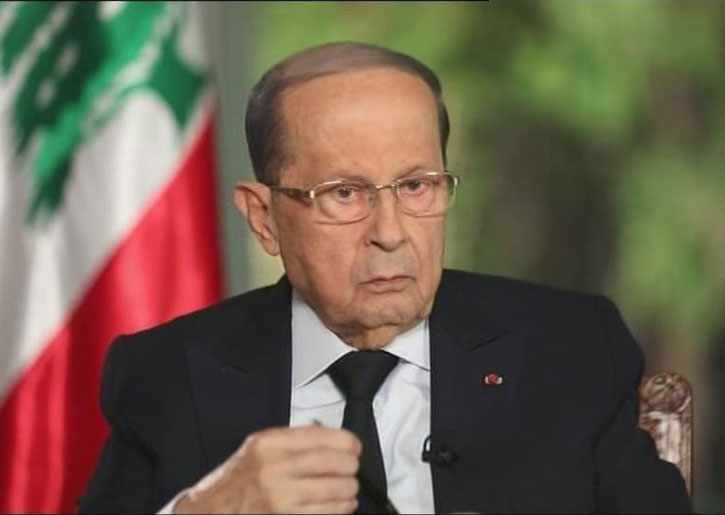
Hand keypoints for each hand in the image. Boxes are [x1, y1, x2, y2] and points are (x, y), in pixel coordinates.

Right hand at [174, 425, 360, 513]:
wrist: (208, 511)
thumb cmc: (236, 480)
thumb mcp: (257, 448)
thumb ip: (292, 440)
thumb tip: (333, 439)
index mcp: (269, 444)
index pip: (322, 437)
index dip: (347, 442)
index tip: (354, 447)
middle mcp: (274, 469)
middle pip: (335, 463)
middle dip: (351, 467)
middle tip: (352, 468)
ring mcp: (280, 498)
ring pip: (336, 490)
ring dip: (349, 490)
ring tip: (349, 489)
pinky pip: (326, 513)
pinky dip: (340, 509)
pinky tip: (340, 505)